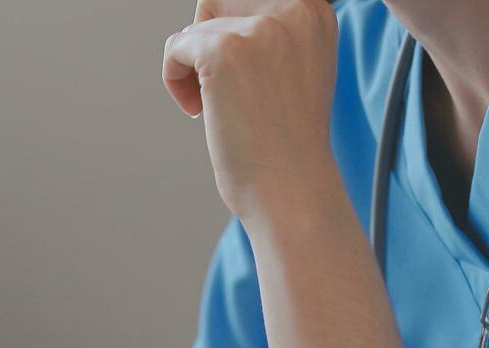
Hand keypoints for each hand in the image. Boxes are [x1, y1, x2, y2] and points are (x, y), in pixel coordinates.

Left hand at [162, 0, 338, 220]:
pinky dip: (175, 80)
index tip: (239, 75)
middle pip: (219, 2)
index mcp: (314, 11)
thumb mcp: (295, 69)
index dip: (231, 30)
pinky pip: (176, 47)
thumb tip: (212, 11)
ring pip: (196, 29)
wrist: (291, 188)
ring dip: (193, 70)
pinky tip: (198, 110)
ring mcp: (258, 30)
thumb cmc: (286, 143)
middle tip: (220, 88)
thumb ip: (271, 33)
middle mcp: (292, 10)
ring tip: (215, 108)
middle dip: (207, 43)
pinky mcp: (223, 52)